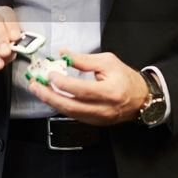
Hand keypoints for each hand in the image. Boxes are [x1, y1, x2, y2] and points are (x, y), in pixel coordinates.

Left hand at [26, 50, 149, 125]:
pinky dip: (61, 106)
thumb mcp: (108, 62)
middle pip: (70, 106)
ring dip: (51, 101)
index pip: (81, 90)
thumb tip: (64, 55)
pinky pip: (74, 115)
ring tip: (39, 90)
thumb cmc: (127, 79)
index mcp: (110, 92)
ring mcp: (99, 118)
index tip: (51, 74)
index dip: (62, 83)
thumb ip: (84, 60)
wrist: (142, 99)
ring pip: (69, 113)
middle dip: (49, 96)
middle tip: (35, 85)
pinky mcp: (95, 123)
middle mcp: (103, 109)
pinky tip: (52, 97)